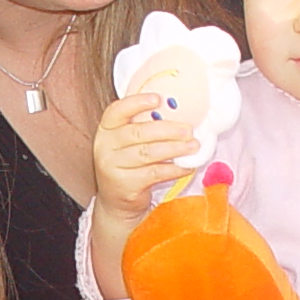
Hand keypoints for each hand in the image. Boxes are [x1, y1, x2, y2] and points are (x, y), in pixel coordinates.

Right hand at [93, 91, 199, 224]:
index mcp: (106, 130)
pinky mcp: (125, 185)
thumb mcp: (128, 143)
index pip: (117, 110)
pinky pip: (155, 173)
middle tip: (188, 130)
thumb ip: (143, 127)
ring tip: (193, 146)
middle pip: (138, 133)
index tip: (158, 99)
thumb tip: (178, 114)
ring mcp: (113, 167)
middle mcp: (105, 147)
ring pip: (148, 153)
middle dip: (167, 130)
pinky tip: (187, 166)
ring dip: (174, 149)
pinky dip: (174, 169)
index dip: (137, 103)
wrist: (116, 200)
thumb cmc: (128, 165)